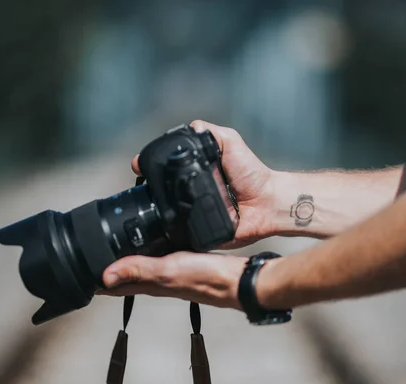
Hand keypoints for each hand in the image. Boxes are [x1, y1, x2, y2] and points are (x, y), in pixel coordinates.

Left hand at [99, 252, 248, 308]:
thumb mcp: (168, 270)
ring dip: (126, 259)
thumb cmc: (207, 278)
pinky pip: (159, 256)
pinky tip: (152, 240)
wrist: (238, 280)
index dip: (95, 281)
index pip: (115, 285)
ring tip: (112, 248)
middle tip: (89, 257)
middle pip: (125, 274)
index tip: (78, 274)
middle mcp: (158, 279)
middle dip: (107, 268)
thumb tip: (105, 276)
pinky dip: (149, 249)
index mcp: (151, 283)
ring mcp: (172, 271)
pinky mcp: (184, 262)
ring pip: (141, 265)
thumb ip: (139, 269)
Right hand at [132, 120, 275, 247]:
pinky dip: (176, 228)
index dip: (151, 169)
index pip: (165, 172)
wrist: (267, 203)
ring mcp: (193, 213)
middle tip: (144, 183)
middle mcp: (191, 193)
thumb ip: (210, 133)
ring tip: (154, 200)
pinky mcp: (199, 233)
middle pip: (161, 192)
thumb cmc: (252, 173)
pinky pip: (182, 233)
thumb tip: (189, 126)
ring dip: (160, 208)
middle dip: (151, 189)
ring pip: (167, 213)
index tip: (138, 166)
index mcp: (194, 174)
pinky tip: (172, 219)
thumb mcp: (230, 142)